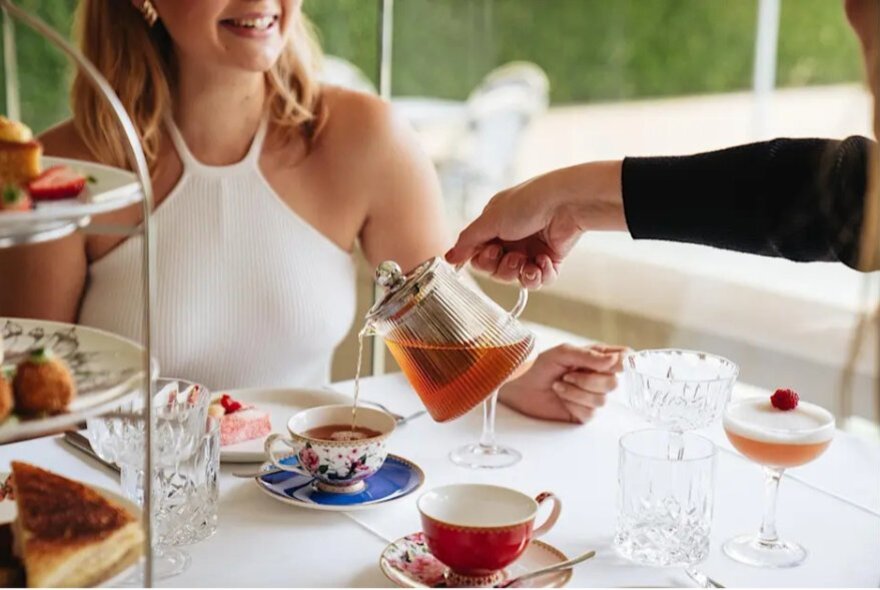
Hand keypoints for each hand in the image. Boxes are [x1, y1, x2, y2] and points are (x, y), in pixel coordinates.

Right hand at [445, 160, 624, 288]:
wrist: (567, 203)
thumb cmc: (528, 203)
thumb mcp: (490, 220)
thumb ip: (468, 241)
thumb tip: (447, 258)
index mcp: (495, 226)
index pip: (479, 256)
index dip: (483, 260)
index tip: (492, 250)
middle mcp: (511, 239)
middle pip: (496, 271)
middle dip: (503, 268)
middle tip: (513, 256)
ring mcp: (531, 250)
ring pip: (517, 278)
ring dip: (521, 273)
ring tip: (530, 261)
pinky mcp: (550, 260)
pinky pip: (539, 280)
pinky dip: (540, 274)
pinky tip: (544, 261)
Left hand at [498, 343, 628, 423]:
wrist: (521, 386)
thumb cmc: (540, 366)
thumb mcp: (563, 353)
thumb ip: (589, 356)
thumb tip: (615, 360)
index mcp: (596, 359)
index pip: (623, 359)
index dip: (624, 362)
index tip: (615, 363)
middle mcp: (597, 378)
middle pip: (614, 383)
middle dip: (589, 380)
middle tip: (568, 375)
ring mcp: (591, 397)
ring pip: (601, 399)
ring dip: (577, 392)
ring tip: (559, 385)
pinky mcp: (583, 414)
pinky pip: (590, 412)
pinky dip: (573, 404)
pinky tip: (561, 398)